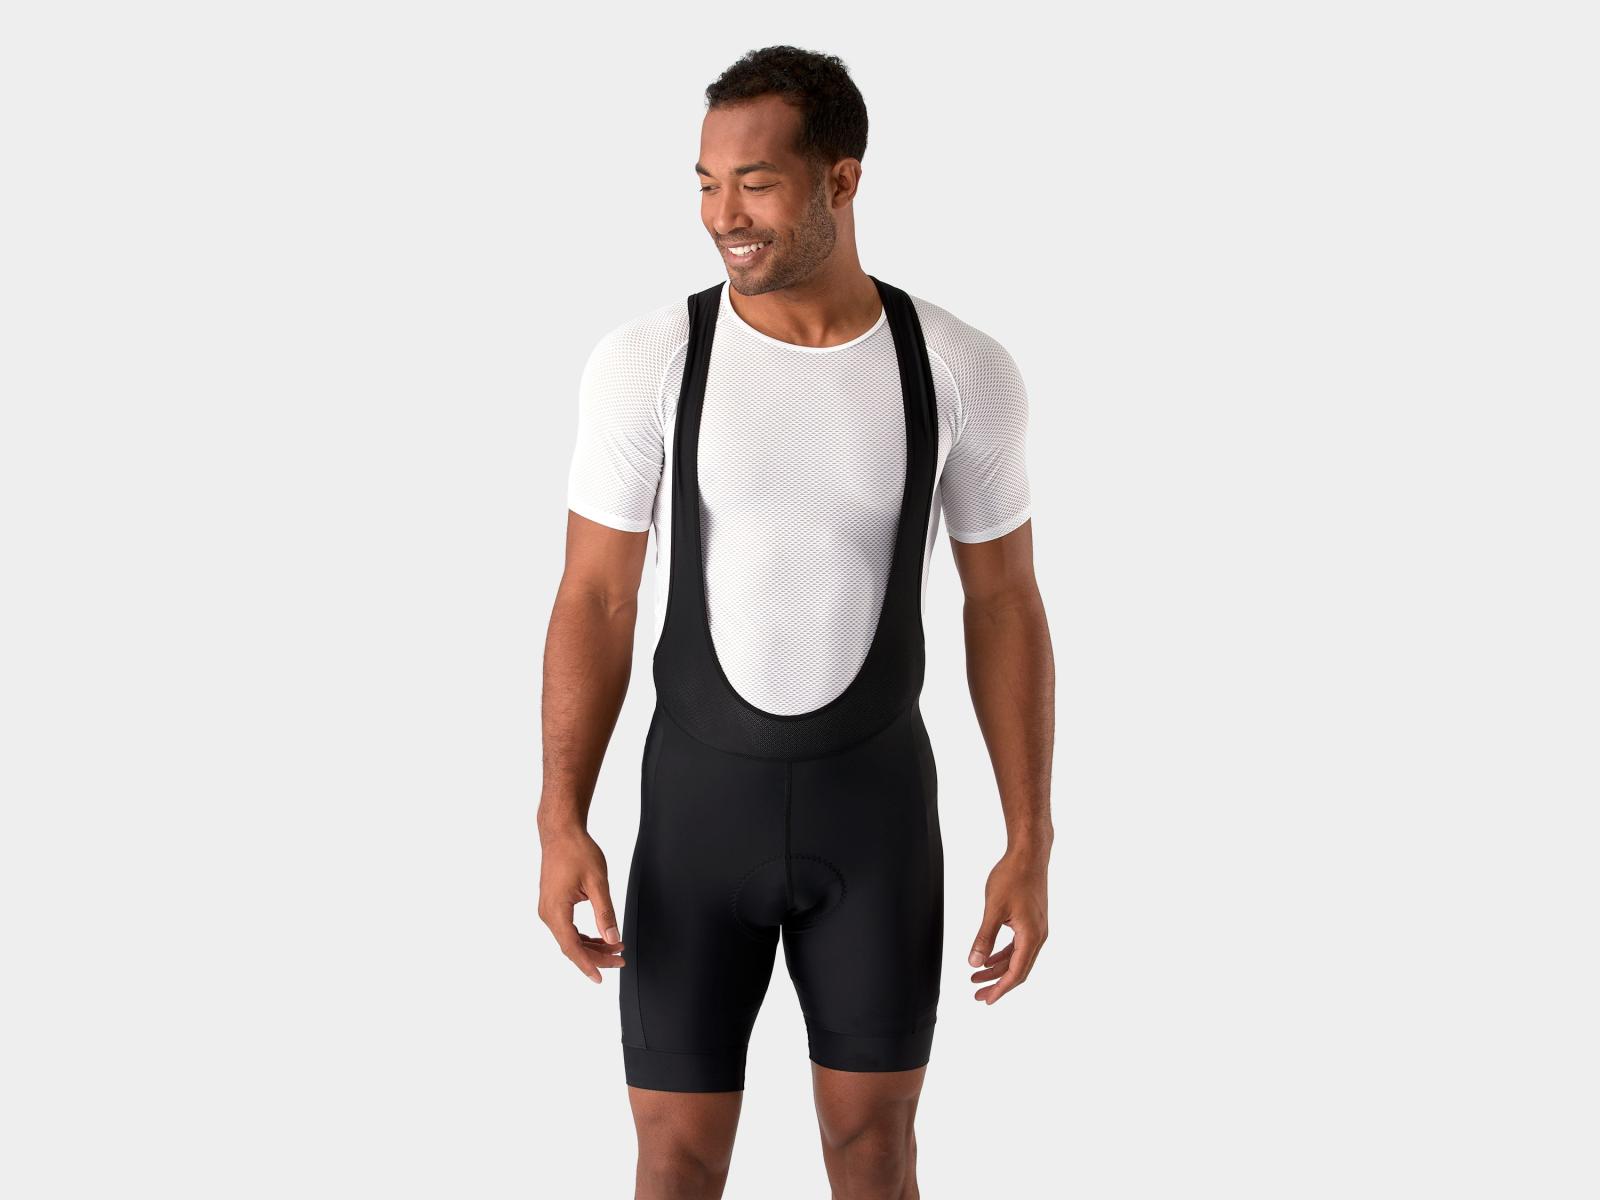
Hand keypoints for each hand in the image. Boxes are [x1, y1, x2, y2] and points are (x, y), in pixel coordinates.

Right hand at [538, 825, 624, 983]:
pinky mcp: (552, 905)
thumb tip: (612, 938)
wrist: (561, 832)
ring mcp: (548, 909)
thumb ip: (605, 912)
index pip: (572, 948)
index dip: (588, 965)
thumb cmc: (577, 851)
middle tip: (620, 960)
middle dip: (596, 956)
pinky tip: (600, 937)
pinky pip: (567, 928)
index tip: (602, 978)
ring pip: (570, 939)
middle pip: (571, 946)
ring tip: (615, 948)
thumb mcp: (597, 882)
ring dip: (591, 946)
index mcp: (556, 911)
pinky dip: (584, 936)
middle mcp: (548, 914)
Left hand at [967, 849, 1049, 1003]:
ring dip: (998, 968)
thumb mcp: (994, 909)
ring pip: (1017, 958)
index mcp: (1031, 936)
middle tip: (977, 995)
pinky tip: (988, 957)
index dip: (1000, 989)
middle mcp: (1038, 936)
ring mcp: (1036, 928)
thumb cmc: (1013, 877)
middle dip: (997, 983)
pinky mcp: (1032, 921)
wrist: (1029, 855)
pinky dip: (1003, 954)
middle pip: (1018, 970)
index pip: (1016, 973)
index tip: (985, 1000)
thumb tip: (974, 962)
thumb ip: (984, 937)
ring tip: (976, 976)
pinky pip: (1018, 945)